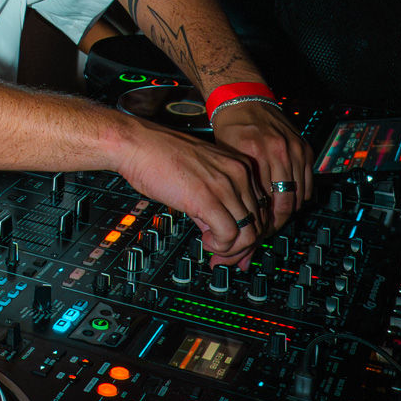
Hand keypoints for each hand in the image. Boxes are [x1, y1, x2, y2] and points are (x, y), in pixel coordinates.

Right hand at [119, 121, 268, 265]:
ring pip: (248, 233)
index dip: (250, 235)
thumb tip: (222, 236)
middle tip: (222, 256)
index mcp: (240, 166)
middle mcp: (239, 173)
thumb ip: (216, 206)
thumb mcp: (200, 178)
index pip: (263, 210)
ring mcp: (226, 185)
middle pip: (259, 224)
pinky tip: (205, 241)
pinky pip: (229, 235)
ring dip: (231, 249)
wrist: (138, 144)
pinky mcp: (208, 198)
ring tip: (211, 246)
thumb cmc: (160, 157)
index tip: (235, 249)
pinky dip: (220, 246)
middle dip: (242, 247)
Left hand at [211, 102, 313, 225]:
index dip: (262, 221)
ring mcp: (295, 149)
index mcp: (256, 154)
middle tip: (269, 229)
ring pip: (300, 195)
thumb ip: (238, 185)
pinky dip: (300, 194)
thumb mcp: (228, 157)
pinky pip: (309, 182)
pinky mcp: (305, 148)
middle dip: (279, 221)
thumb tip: (242, 216)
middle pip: (287, 202)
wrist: (244, 99)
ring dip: (291, 209)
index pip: (266, 201)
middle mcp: (278, 151)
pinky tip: (287, 198)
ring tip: (277, 216)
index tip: (257, 230)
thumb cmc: (232, 127)